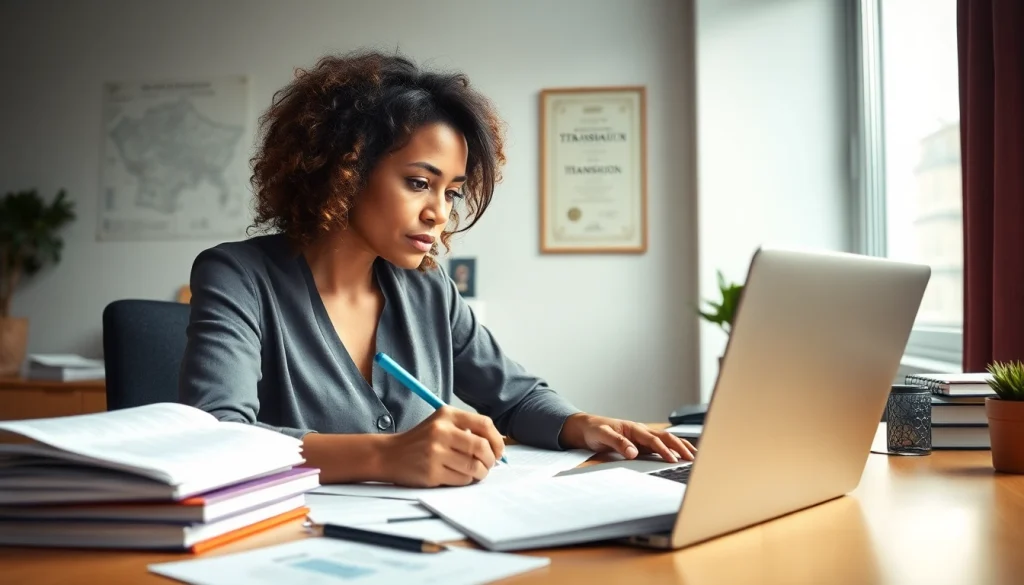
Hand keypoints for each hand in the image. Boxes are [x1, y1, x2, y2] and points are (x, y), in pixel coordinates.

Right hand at [381, 407, 505, 487]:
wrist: (389, 455)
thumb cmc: (421, 441)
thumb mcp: (441, 424)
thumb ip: (467, 430)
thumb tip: (498, 446)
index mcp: (447, 415)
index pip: (485, 424)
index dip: (497, 440)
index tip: (499, 451)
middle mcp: (441, 431)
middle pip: (482, 447)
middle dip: (491, 460)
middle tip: (489, 465)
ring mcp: (435, 452)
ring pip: (474, 466)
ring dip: (480, 473)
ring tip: (475, 472)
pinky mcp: (432, 472)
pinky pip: (462, 479)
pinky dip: (466, 480)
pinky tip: (459, 476)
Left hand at [559, 413, 695, 462]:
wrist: (586, 427)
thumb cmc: (593, 430)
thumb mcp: (601, 435)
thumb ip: (618, 443)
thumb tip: (633, 452)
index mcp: (633, 428)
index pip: (653, 440)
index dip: (663, 450)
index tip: (672, 459)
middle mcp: (641, 431)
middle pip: (666, 437)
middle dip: (680, 447)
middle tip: (692, 459)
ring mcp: (643, 437)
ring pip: (667, 440)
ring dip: (681, 446)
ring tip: (695, 456)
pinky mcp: (642, 444)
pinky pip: (661, 445)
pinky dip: (674, 449)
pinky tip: (682, 455)